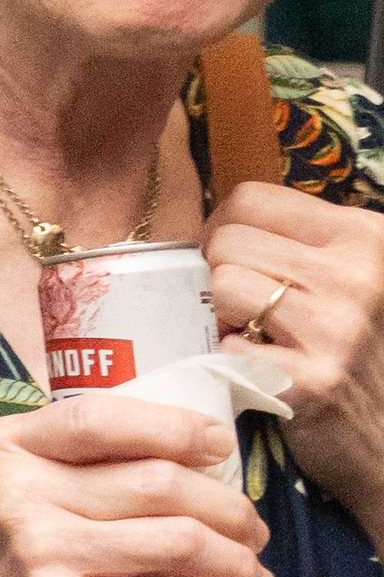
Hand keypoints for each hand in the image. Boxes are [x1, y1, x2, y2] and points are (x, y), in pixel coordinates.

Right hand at [0, 387, 268, 576]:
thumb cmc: (26, 567)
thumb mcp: (33, 496)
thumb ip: (90, 464)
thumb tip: (210, 452)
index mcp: (7, 451)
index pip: (100, 419)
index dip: (173, 428)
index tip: (219, 447)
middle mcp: (15, 494)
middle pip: (160, 483)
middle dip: (231, 511)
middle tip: (251, 534)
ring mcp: (37, 553)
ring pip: (179, 541)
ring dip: (237, 563)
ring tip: (252, 576)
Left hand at [208, 183, 383, 524]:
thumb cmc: (352, 348)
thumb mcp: (345, 278)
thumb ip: (293, 242)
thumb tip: (211, 220)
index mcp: (366, 236)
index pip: (250, 198)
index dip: (222, 229)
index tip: (231, 261)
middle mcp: (360, 274)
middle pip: (227, 240)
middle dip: (217, 275)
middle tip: (240, 308)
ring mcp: (340, 326)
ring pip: (222, 285)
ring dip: (221, 316)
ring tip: (253, 336)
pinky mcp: (313, 378)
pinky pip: (227, 345)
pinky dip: (229, 360)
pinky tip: (260, 369)